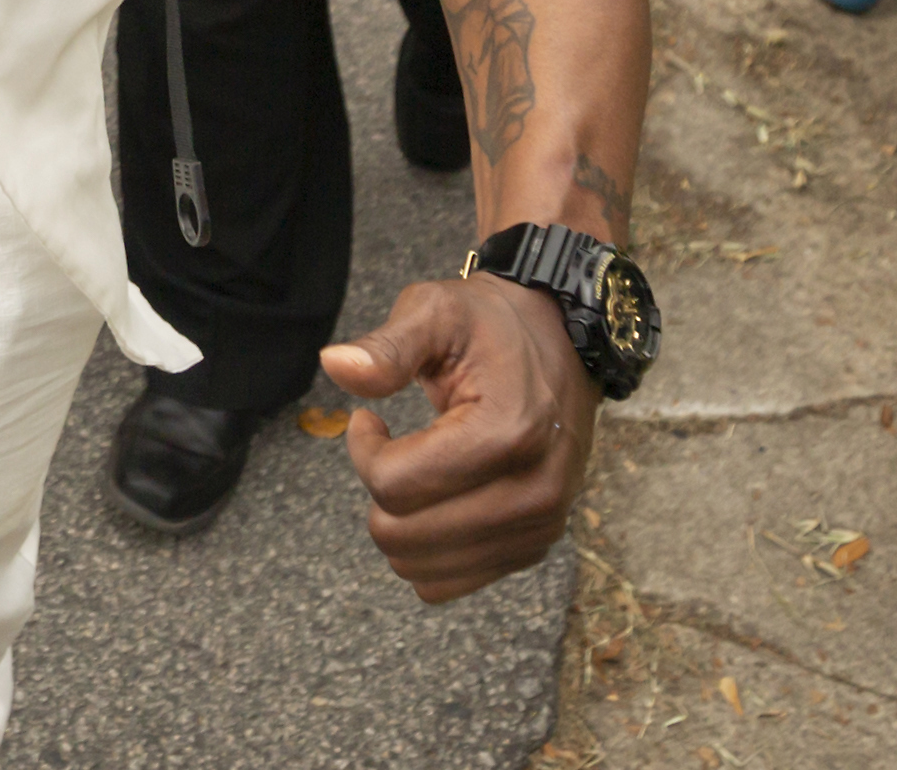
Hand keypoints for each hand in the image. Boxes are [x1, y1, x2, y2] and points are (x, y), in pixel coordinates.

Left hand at [321, 272, 598, 603]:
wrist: (562, 344)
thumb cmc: (491, 327)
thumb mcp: (436, 311)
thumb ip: (386, 346)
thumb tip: (333, 365)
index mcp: (508, 434)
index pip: (394, 485)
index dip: (363, 450)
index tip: (368, 419)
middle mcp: (533, 492)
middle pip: (401, 535)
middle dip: (378, 488)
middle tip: (392, 445)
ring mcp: (538, 527)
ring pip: (419, 570)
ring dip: (400, 522)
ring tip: (418, 468)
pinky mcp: (533, 547)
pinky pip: (449, 585)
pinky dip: (425, 550)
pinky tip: (436, 500)